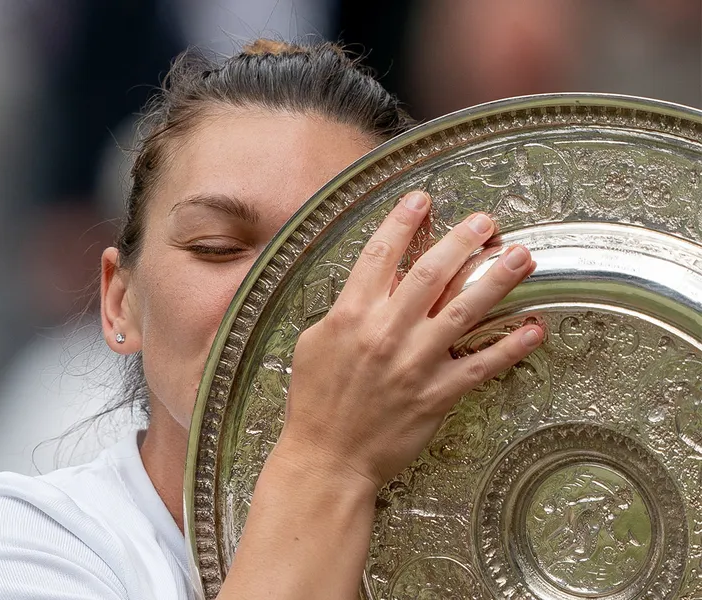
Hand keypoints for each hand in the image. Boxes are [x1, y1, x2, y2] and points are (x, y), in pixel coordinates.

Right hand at [278, 190, 541, 490]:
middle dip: (462, 240)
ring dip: (496, 280)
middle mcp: (386, 332)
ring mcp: (415, 363)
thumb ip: (346, 310)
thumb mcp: (316, 343)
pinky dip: (511, 346)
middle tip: (486, 222)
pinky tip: (534, 327)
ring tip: (521, 256)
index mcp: (351, 315)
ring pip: (465, 310)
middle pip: (432, 272)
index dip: (403, 220)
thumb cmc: (316, 402)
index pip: (381, 254)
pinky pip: (482, 364)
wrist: (328, 457)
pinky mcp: (437, 394)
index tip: (422, 199)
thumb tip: (374, 286)